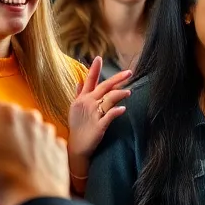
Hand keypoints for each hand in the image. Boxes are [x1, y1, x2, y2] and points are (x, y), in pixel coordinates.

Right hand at [0, 101, 68, 204]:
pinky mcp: (58, 149)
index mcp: (6, 111)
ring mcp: (48, 132)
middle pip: (1, 121)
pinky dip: (29, 154)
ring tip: (2, 168)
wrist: (35, 202)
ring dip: (10, 145)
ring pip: (21, 134)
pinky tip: (21, 171)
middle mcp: (30, 115)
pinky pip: (38, 146)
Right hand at [67, 57, 132, 176]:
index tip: (99, 58)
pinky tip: (123, 108)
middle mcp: (87, 103)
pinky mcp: (99, 126)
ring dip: (120, 94)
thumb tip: (79, 81)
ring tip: (129, 92)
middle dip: (117, 78)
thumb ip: (79, 94)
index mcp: (82, 99)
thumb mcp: (75, 108)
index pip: (89, 80)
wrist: (76, 147)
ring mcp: (93, 114)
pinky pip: (109, 116)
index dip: (94, 69)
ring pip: (108, 99)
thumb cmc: (77, 126)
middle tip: (129, 72)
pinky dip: (116, 111)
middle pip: (104, 87)